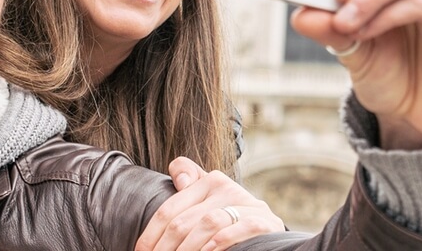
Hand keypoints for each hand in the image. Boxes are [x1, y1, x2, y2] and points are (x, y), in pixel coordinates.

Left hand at [134, 157, 283, 250]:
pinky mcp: (265, 221)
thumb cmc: (231, 226)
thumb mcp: (208, 206)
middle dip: (165, 247)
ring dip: (188, 249)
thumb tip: (180, 177)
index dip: (151, 235)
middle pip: (184, 219)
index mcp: (209, 182)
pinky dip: (221, 242)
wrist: (270, 238)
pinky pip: (238, 228)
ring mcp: (249, 204)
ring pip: (208, 223)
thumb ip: (190, 190)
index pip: (170, 209)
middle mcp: (228, 187)